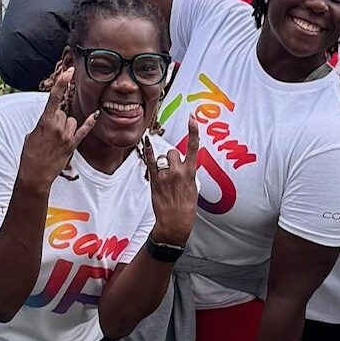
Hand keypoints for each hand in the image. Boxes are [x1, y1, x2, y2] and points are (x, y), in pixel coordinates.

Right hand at [22, 67, 98, 187]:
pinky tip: (96, 114)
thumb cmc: (30, 154)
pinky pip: (84, 130)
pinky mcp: (72, 145)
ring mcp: (66, 136)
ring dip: (66, 126)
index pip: (54, 98)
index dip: (62, 83)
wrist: (35, 174)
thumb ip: (44, 123)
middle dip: (56, 119)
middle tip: (48, 134)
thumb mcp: (32, 134)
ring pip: (71, 121)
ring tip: (56, 139)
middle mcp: (57, 127)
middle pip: (62, 112)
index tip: (69, 71)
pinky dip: (90, 122)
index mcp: (44, 122)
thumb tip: (52, 119)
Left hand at [142, 117, 200, 244]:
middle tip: (174, 173)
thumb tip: (183, 167)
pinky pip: (151, 161)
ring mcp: (165, 175)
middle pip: (174, 152)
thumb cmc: (186, 208)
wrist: (175, 222)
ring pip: (164, 158)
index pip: (194, 147)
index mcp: (191, 173)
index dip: (194, 131)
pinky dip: (148, 150)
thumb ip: (188, 174)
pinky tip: (146, 141)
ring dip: (164, 164)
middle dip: (173, 158)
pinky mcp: (155, 179)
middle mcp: (178, 171)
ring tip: (166, 178)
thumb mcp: (193, 189)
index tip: (192, 118)